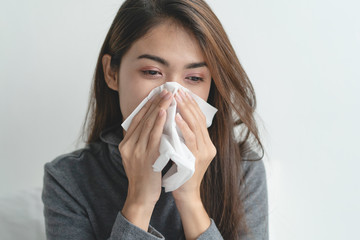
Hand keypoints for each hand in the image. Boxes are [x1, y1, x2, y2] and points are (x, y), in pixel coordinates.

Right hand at [119, 89, 172, 206]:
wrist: (140, 197)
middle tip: (165, 90)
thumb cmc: (143, 177)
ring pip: (147, 125)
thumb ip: (141, 141)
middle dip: (154, 102)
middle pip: (142, 119)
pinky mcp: (145, 157)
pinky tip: (164, 112)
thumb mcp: (137, 156)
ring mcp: (135, 151)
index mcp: (125, 143)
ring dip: (158, 108)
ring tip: (168, 96)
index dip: (147, 105)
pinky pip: (153, 137)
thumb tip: (152, 125)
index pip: (136, 119)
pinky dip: (158, 123)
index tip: (156, 94)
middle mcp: (128, 145)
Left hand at [172, 89, 216, 201]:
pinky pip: (190, 139)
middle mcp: (208, 146)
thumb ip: (184, 137)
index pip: (200, 119)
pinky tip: (176, 117)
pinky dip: (183, 127)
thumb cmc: (182, 172)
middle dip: (188, 103)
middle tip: (178, 90)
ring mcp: (204, 152)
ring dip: (186, 111)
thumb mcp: (185, 151)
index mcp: (206, 143)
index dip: (192, 105)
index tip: (182, 92)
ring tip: (177, 98)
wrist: (186, 193)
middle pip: (199, 119)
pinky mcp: (197, 158)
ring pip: (196, 126)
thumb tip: (174, 118)